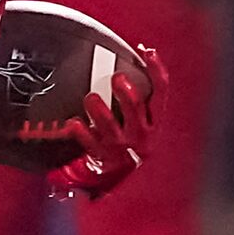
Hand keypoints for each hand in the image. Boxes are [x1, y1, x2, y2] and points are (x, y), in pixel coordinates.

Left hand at [48, 47, 168, 201]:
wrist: (122, 183)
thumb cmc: (131, 145)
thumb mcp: (144, 126)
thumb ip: (141, 102)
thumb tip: (132, 63)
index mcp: (154, 123)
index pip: (160, 92)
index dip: (156, 70)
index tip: (148, 52)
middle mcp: (140, 135)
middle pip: (135, 106)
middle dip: (126, 90)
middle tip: (116, 78)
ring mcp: (120, 146)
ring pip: (110, 124)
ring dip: (98, 109)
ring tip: (91, 98)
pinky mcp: (101, 157)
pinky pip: (88, 141)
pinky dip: (79, 131)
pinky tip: (73, 122)